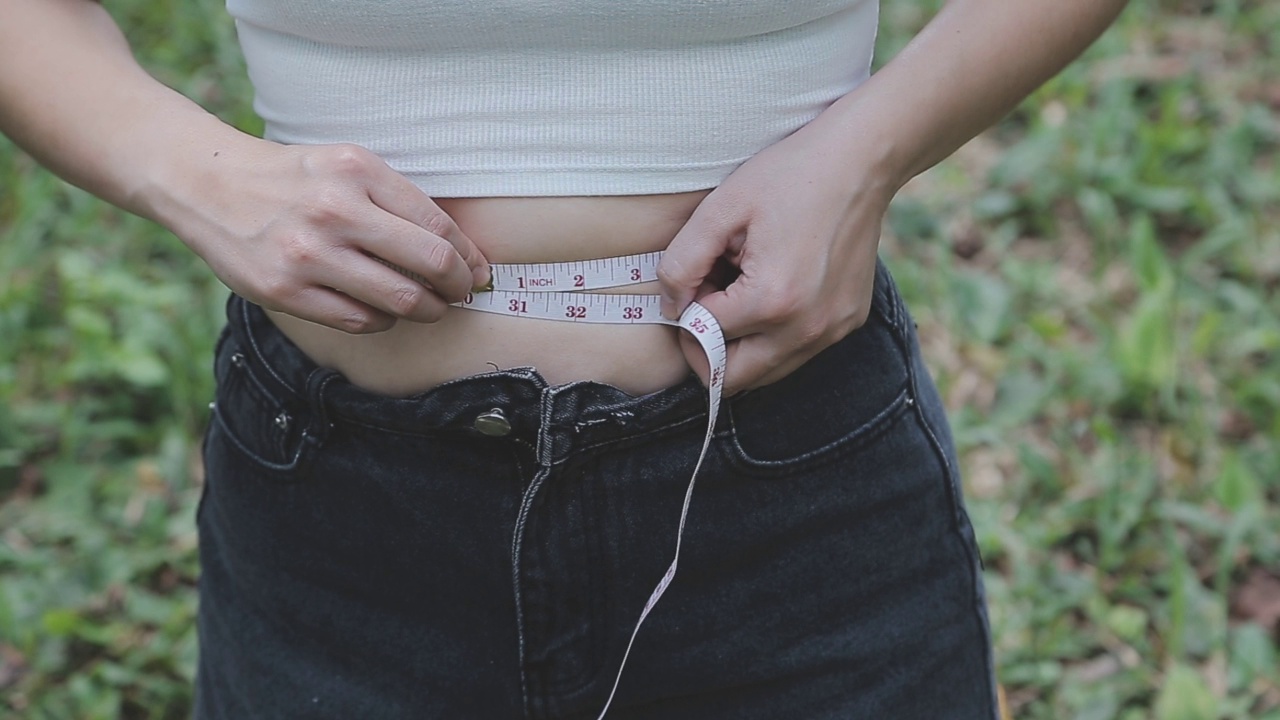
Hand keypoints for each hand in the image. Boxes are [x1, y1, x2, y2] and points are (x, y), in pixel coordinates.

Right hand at [165, 139, 489, 333]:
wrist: (208, 185)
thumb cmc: (294, 179)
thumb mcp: (346, 166)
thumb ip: (396, 200)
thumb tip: (459, 251)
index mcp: (357, 171)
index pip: (439, 225)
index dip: (469, 256)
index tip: (478, 270)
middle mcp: (334, 211)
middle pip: (429, 264)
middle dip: (458, 287)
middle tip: (461, 294)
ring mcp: (307, 254)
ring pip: (400, 300)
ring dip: (427, 310)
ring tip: (429, 307)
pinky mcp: (284, 291)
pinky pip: (360, 321)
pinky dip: (384, 320)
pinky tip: (383, 310)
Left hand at [658, 124, 892, 395]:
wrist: (861, 161)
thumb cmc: (789, 176)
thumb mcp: (720, 209)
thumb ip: (681, 263)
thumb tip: (671, 307)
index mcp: (771, 301)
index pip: (704, 337)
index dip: (686, 311)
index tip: (695, 279)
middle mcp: (806, 329)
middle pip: (732, 379)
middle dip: (707, 348)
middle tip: (707, 301)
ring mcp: (831, 332)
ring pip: (765, 374)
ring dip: (741, 345)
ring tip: (741, 292)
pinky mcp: (846, 324)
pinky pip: (795, 353)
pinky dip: (773, 336)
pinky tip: (775, 289)